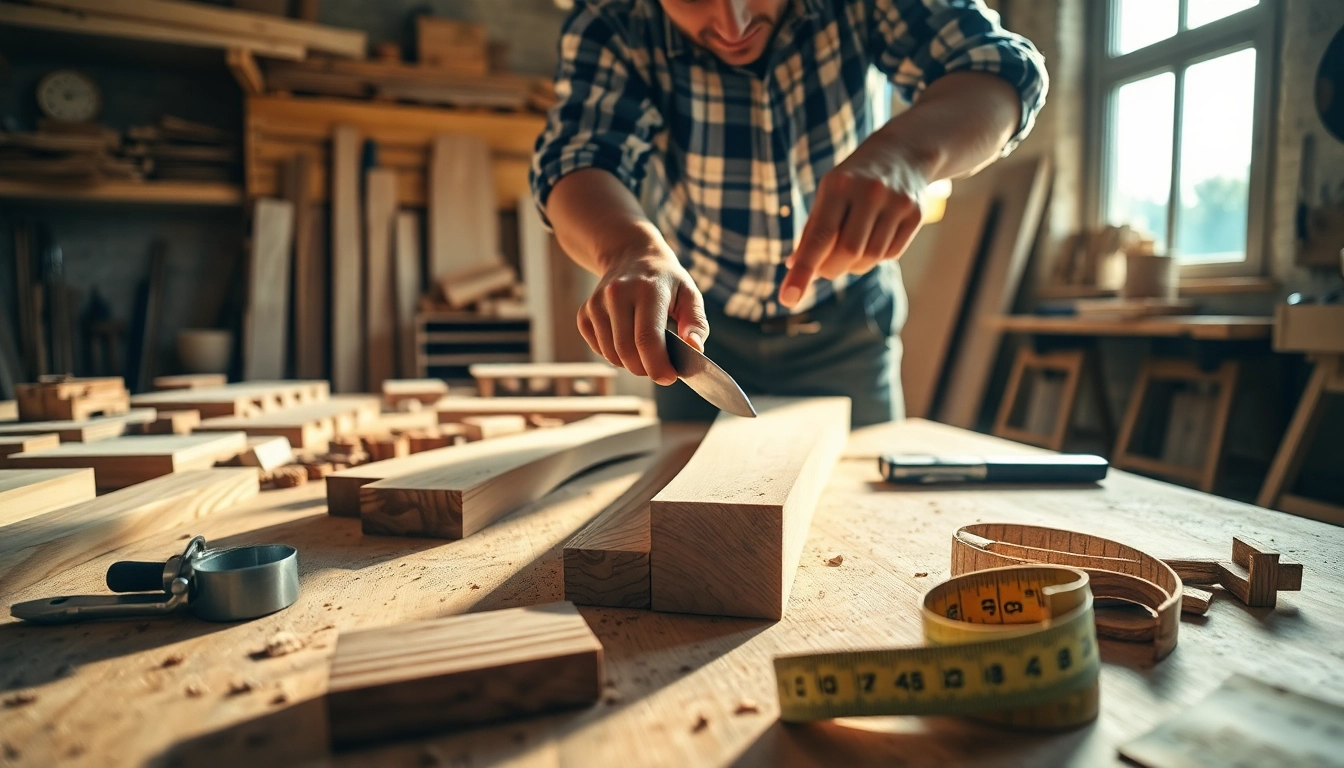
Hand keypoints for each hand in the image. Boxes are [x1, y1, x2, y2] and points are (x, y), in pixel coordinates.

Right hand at [577, 247, 708, 385]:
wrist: (632, 255)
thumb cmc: (666, 281)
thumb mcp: (690, 294)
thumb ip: (696, 322)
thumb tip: (694, 348)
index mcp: (647, 289)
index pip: (647, 338)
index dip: (658, 365)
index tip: (669, 377)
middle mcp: (617, 293)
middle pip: (626, 351)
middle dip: (645, 369)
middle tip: (660, 368)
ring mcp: (596, 303)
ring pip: (610, 354)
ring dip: (630, 363)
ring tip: (645, 351)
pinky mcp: (585, 312)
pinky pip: (598, 349)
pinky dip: (613, 354)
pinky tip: (626, 339)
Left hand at [779, 138, 930, 307]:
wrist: (902, 153)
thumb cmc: (853, 181)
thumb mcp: (828, 194)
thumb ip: (813, 230)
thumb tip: (793, 267)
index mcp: (838, 185)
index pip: (819, 237)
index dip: (803, 271)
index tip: (787, 299)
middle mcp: (869, 192)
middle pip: (847, 252)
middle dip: (831, 269)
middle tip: (824, 269)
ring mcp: (896, 202)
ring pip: (870, 257)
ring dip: (854, 264)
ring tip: (851, 247)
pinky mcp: (917, 214)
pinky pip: (890, 254)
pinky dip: (876, 256)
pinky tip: (874, 238)